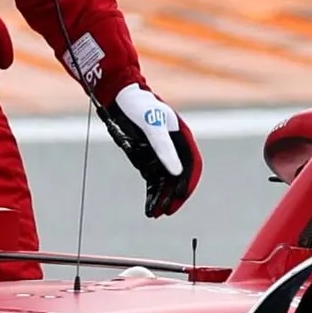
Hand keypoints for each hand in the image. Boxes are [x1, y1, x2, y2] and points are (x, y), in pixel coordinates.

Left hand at [97, 82, 200, 216]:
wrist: (120, 98)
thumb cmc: (139, 106)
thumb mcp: (151, 126)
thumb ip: (164, 149)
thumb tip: (176, 173)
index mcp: (182, 138)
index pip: (192, 165)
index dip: (188, 183)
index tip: (180, 198)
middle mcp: (174, 148)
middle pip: (179, 177)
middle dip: (174, 195)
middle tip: (166, 212)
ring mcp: (160, 155)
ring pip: (165, 182)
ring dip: (162, 198)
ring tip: (155, 214)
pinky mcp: (147, 159)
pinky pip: (153, 181)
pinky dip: (152, 194)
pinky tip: (149, 207)